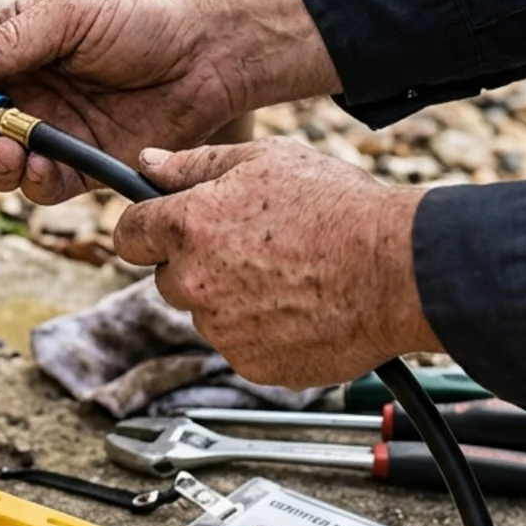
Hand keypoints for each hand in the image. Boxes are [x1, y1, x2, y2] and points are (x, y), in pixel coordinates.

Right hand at [0, 0, 340, 203]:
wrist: (209, 47)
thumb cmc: (141, 15)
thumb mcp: (69, 12)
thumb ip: (10, 40)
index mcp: (8, 52)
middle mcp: (23, 95)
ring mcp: (51, 133)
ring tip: (7, 153)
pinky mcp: (83, 165)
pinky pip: (41, 188)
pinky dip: (32, 183)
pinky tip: (42, 167)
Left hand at [112, 139, 441, 390]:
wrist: (398, 270)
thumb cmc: (340, 209)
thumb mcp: (265, 159)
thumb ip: (193, 163)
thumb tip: (147, 162)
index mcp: (189, 227)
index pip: (127, 234)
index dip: (145, 228)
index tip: (161, 228)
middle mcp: (195, 283)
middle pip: (168, 278)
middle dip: (198, 263)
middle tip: (253, 246)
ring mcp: (223, 330)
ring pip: (208, 314)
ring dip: (232, 299)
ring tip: (289, 275)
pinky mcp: (253, 365)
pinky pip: (242, 346)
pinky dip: (263, 332)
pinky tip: (300, 306)